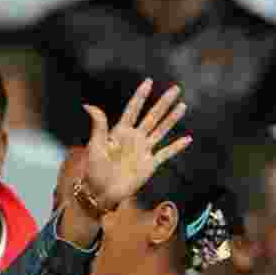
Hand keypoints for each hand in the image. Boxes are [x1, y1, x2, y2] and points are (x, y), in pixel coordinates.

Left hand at [82, 79, 191, 209]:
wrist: (101, 192)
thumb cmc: (94, 169)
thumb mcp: (96, 145)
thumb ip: (98, 125)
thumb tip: (88, 105)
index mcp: (120, 132)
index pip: (133, 110)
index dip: (140, 96)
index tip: (149, 81)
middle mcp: (134, 138)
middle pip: (152, 116)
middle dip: (163, 102)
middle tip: (176, 88)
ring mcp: (143, 150)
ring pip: (161, 130)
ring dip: (172, 119)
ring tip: (182, 105)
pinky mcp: (149, 164)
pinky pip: (166, 153)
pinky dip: (176, 147)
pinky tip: (187, 139)